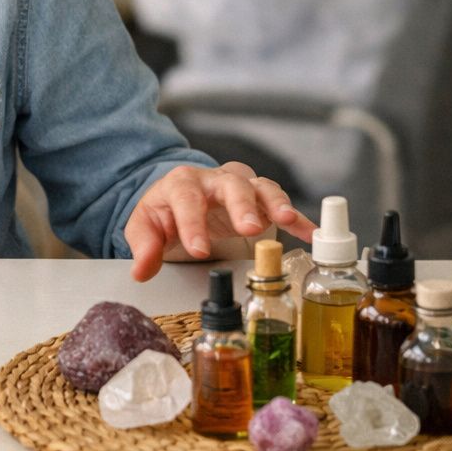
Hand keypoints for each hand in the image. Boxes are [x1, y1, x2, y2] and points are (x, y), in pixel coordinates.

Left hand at [124, 162, 316, 280]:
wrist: (182, 200)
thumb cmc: (166, 212)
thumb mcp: (147, 226)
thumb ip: (144, 246)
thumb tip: (142, 270)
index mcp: (182, 184)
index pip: (186, 198)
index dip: (192, 223)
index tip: (198, 250)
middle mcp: (215, 180)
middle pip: (231, 185)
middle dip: (241, 205)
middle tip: (248, 230)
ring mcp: (241, 188)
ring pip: (261, 187)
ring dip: (275, 202)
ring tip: (286, 220)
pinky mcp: (260, 202)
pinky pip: (281, 205)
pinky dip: (298, 218)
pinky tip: (310, 234)